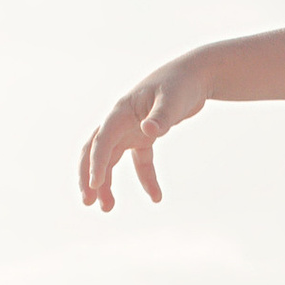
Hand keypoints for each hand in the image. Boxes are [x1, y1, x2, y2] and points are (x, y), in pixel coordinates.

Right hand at [80, 54, 212, 210]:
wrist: (196, 75)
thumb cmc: (182, 84)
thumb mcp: (173, 100)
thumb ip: (161, 117)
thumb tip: (148, 131)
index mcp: (121, 111)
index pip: (103, 140)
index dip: (97, 163)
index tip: (95, 186)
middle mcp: (121, 121)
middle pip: (96, 150)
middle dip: (88, 176)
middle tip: (87, 202)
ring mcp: (132, 129)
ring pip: (112, 159)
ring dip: (107, 182)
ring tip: (108, 208)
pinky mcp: (145, 136)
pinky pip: (140, 162)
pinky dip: (145, 179)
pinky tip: (156, 197)